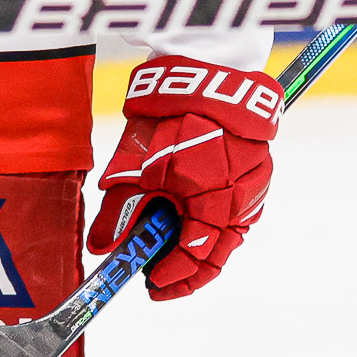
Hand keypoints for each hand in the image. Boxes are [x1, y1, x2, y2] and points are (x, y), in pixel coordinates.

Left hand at [87, 57, 279, 300]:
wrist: (205, 76)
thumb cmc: (169, 120)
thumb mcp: (134, 168)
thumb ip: (117, 213)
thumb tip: (100, 248)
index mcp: (211, 205)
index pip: (192, 259)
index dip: (170, 276)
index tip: (148, 281)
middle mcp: (239, 204)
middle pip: (214, 256)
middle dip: (185, 272)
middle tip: (157, 278)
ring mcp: (252, 191)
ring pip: (227, 237)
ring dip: (198, 249)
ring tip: (167, 250)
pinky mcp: (256, 176)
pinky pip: (235, 214)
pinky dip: (211, 224)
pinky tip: (187, 221)